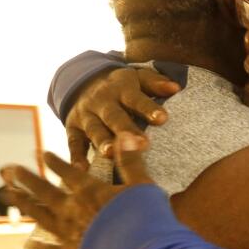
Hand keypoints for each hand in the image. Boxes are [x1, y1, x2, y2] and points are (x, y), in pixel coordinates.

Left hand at [0, 133, 155, 248]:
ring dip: (24, 205)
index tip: (39, 153)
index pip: (68, 173)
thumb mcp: (143, 186)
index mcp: (90, 192)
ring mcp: (69, 235)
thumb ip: (131, 162)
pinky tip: (33, 245)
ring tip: (8, 196)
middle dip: (25, 179)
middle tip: (8, 170)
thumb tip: (124, 134)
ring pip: (41, 217)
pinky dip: (42, 248)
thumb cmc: (148, 222)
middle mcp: (73, 211)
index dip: (53, 162)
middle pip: (44, 192)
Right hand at [65, 67, 179, 167]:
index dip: (148, 108)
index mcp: (121, 89)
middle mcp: (101, 102)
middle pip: (114, 116)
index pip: (135, 99)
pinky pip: (74, 143)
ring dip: (102, 142)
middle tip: (142, 144)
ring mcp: (85, 116)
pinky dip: (76, 157)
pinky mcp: (73, 129)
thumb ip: (155, 83)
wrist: (85, 82)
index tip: (163, 119)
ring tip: (112, 154)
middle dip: (126, 130)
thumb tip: (175, 88)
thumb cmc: (124, 87)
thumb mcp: (138, 78)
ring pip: (94, 130)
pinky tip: (82, 170)